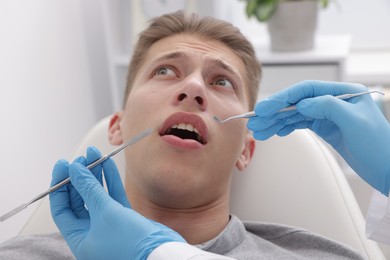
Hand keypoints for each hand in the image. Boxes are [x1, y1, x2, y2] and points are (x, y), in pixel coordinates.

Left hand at [50, 147, 185, 259]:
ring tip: (94, 155)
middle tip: (81, 159)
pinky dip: (110, 179)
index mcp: (79, 238)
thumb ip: (89, 189)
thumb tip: (75, 170)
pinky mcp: (124, 217)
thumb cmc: (131, 243)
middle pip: (79, 199)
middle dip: (80, 177)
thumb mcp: (105, 212)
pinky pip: (113, 195)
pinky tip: (108, 164)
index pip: (62, 208)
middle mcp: (92, 232)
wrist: (160, 253)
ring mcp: (109, 224)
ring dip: (96, 175)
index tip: (63, 165)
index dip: (60, 185)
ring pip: (98, 195)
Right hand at [247, 80, 389, 195]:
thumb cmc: (380, 146)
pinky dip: (288, 127)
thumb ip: (328, 107)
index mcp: (344, 93)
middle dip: (276, 111)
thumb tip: (302, 104)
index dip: (284, 98)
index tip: (266, 107)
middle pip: (298, 102)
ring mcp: (330, 116)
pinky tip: (277, 131)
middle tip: (257, 120)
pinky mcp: (328, 128)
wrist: (389, 170)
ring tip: (261, 130)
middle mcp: (334, 101)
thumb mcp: (355, 122)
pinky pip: (302, 124)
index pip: (307, 90)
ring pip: (297, 115)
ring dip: (278, 121)